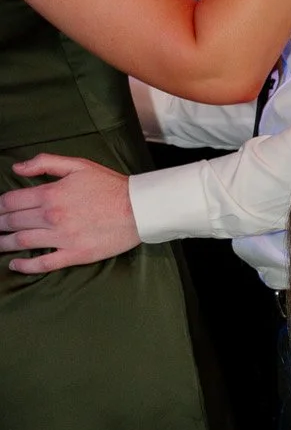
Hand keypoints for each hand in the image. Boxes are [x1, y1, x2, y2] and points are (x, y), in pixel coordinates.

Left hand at [0, 153, 137, 272]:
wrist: (138, 209)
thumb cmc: (110, 186)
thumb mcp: (77, 165)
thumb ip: (45, 163)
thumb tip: (17, 168)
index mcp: (50, 194)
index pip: (11, 201)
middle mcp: (51, 217)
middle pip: (12, 222)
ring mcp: (62, 238)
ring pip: (22, 242)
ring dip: (4, 243)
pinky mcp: (74, 254)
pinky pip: (43, 263)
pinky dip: (25, 265)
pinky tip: (15, 264)